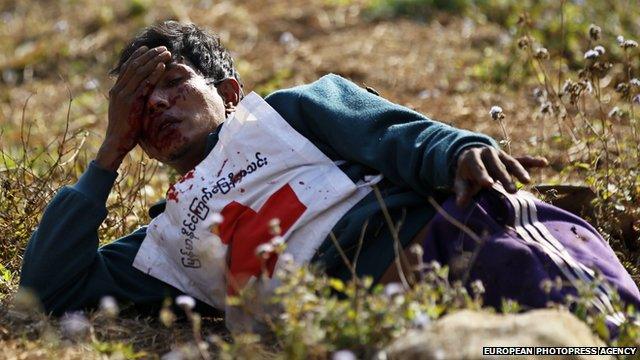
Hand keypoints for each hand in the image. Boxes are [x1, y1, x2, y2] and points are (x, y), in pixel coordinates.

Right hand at [95, 46, 170, 170]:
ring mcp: (124, 95)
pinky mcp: (131, 102)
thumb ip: (131, 100)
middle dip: (149, 55)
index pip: (127, 68)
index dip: (137, 56)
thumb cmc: (124, 130)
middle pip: (134, 66)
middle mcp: (118, 90)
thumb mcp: (126, 111)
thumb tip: (140, 96)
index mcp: (116, 90)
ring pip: (140, 72)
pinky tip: (162, 66)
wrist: (116, 143)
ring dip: (154, 60)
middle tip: (162, 48)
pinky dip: (153, 74)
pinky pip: (144, 84)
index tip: (148, 48)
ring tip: (166, 53)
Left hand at [453, 146, 547, 206]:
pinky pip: (522, 159)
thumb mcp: (460, 181)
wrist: (472, 159)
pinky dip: (532, 161)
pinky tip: (544, 163)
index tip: (488, 184)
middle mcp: (487, 152)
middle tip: (512, 190)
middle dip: (504, 177)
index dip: (482, 175)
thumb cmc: (466, 174)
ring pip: (511, 162)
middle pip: (497, 166)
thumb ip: (462, 191)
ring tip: (527, 182)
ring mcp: (500, 155)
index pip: (478, 167)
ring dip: (520, 171)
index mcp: (472, 157)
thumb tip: (460, 204)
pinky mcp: (510, 158)